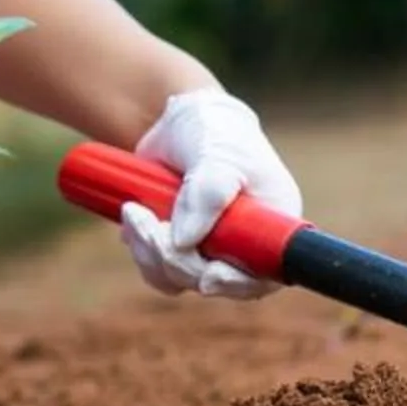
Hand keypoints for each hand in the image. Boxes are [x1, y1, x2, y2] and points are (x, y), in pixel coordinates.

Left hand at [120, 87, 299, 300]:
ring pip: (179, 279)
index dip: (236, 283)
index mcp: (273, 226)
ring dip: (150, 252)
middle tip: (147, 224)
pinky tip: (134, 217)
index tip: (208, 274)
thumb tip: (184, 244)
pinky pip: (158, 270)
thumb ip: (207, 195)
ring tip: (133, 210)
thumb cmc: (213, 132)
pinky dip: (141, 249)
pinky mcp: (182, 248)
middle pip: (213, 281)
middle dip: (176, 259)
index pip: (264, 274)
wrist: (179, 121)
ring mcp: (212, 249)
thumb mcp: (217, 154)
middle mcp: (246, 244)